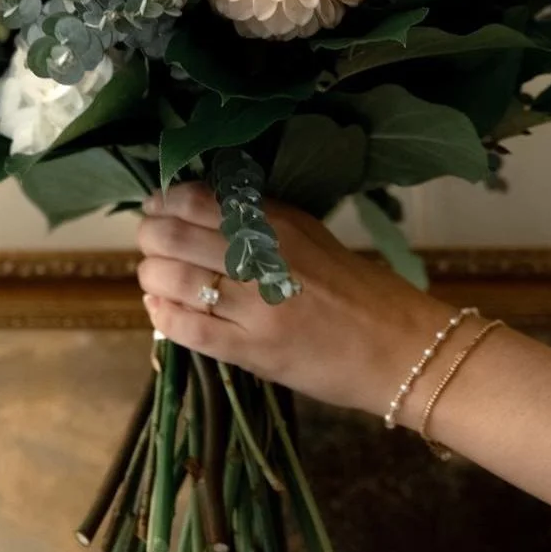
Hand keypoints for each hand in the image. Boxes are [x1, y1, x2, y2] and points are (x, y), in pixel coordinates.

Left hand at [137, 183, 453, 420]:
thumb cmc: (355, 288)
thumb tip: (195, 206)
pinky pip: (189, 329)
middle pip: (172, 237)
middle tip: (151, 245)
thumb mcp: (308, 234)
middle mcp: (262, 257)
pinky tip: (159, 309)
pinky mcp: (254, 351)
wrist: (401, 348)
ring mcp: (256, 307)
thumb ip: (257, 218)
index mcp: (277, 223)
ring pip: (172, 280)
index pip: (195, 199)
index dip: (163, 203)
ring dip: (151, 277)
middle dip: (149, 239)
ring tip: (155, 278)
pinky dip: (163, 316)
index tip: (157, 209)